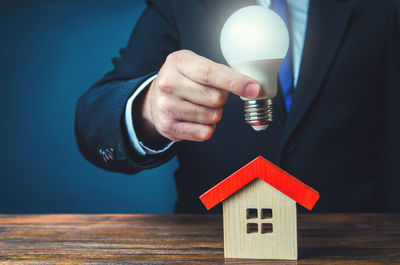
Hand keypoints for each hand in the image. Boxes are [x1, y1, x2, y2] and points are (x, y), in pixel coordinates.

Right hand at [137, 50, 260, 143]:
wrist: (154, 99)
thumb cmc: (182, 80)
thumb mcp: (194, 64)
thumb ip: (219, 71)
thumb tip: (251, 86)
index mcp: (178, 62)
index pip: (210, 73)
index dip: (235, 82)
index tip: (254, 89)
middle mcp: (168, 83)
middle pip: (215, 98)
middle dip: (222, 98)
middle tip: (210, 94)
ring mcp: (166, 107)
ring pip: (212, 116)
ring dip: (214, 113)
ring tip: (200, 105)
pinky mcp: (168, 127)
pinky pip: (204, 132)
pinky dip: (207, 127)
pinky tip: (196, 119)